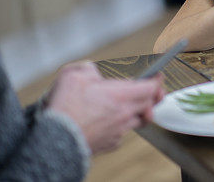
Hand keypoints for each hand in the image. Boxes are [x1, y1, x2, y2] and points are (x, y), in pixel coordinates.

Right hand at [45, 61, 164, 153]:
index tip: (158, 76)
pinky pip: (122, 133)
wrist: (54, 141)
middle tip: (151, 90)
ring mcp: (119, 131)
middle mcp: (124, 113)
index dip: (157, 80)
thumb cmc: (64, 107)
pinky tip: (111, 122)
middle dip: (153, 96)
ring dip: (138, 112)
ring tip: (130, 106)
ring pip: (138, 120)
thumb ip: (89, 69)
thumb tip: (94, 71)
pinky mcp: (110, 143)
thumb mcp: (73, 74)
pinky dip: (121, 126)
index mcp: (121, 95)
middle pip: (149, 104)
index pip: (151, 87)